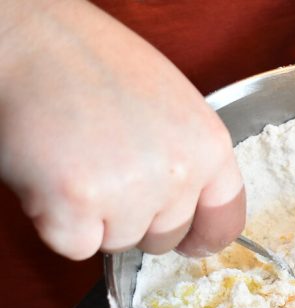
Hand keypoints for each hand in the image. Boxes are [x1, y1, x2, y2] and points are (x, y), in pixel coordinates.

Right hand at [0, 0, 244, 259]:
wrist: (33, 40)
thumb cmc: (95, 65)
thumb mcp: (173, 106)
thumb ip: (188, 159)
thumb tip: (187, 211)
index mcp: (208, 146)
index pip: (225, 221)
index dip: (201, 236)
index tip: (188, 242)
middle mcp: (178, 173)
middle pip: (165, 238)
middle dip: (134, 219)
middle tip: (105, 170)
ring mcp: (130, 191)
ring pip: (119, 244)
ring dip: (93, 219)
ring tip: (77, 163)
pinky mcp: (77, 204)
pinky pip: (75, 246)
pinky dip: (56, 223)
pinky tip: (53, 177)